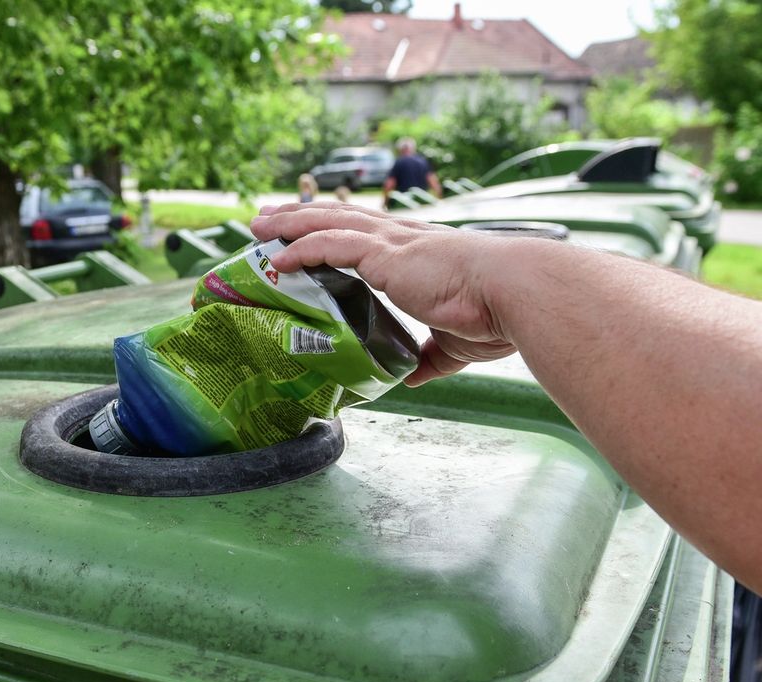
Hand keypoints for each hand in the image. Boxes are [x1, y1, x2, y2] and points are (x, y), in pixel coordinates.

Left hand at [251, 202, 520, 385]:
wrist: (513, 295)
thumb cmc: (494, 316)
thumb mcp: (453, 343)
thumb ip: (429, 357)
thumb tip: (413, 376)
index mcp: (418, 254)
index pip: (366, 234)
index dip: (334, 229)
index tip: (308, 232)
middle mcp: (402, 240)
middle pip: (339, 217)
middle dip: (300, 216)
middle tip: (267, 218)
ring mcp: (392, 245)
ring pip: (328, 222)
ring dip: (290, 223)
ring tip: (257, 225)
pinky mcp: (385, 256)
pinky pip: (330, 246)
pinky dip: (301, 249)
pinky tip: (277, 257)